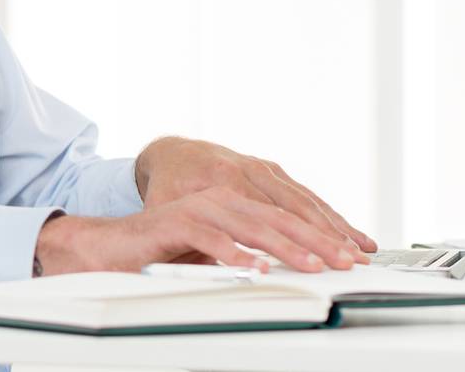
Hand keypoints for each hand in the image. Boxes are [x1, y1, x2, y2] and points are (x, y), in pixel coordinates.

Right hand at [33, 187, 364, 275]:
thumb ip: (252, 250)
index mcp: (238, 199)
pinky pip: (210, 238)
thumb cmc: (168, 246)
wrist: (113, 242)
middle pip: (279, 217)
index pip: (289, 215)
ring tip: (312, 264)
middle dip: (317, 241)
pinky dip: (233, 253)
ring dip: (285, 247)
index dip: (322, 234)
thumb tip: (297, 265)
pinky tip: (253, 268)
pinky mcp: (176, 221)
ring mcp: (201, 206)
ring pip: (252, 225)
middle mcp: (223, 196)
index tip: (350, 254)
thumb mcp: (219, 248)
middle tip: (344, 261)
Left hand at [134, 137, 375, 254]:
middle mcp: (251, 170)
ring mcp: (265, 169)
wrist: (172, 153)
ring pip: (307, 200)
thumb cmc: (170, 187)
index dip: (294, 242)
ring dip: (338, 226)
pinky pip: (306, 194)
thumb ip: (190, 231)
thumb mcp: (168, 209)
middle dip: (327, 236)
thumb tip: (204, 261)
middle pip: (296, 208)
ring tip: (364, 248)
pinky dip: (331, 214)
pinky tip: (351, 231)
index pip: (268, 217)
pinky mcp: (273, 170)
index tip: (316, 262)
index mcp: (226, 180)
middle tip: (351, 260)